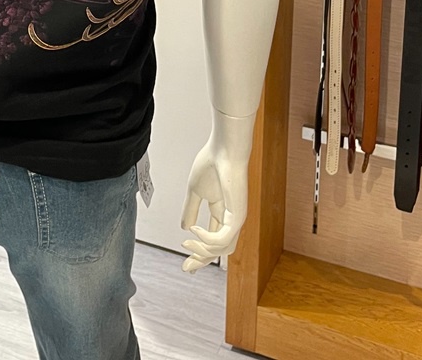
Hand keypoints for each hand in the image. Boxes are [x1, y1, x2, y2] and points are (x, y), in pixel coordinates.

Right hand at [179, 111, 255, 272]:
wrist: (223, 151)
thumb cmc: (211, 164)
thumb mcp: (194, 190)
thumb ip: (190, 209)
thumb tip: (184, 228)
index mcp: (220, 210)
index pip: (211, 237)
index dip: (199, 252)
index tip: (186, 264)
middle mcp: (230, 218)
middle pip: (217, 249)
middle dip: (201, 260)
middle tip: (186, 269)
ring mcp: (235, 219)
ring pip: (222, 250)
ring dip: (202, 252)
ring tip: (186, 244)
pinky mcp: (237, 218)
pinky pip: (222, 240)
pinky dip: (206, 240)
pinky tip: (194, 231)